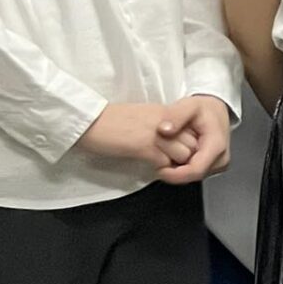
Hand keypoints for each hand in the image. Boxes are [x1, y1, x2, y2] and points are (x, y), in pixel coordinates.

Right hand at [77, 103, 198, 170]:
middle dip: (188, 157)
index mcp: (165, 113)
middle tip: (175, 164)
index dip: (190, 145)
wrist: (89, 120)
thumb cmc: (110, 121)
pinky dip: (162, 170)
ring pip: (184, 155)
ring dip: (177, 165)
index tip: (180, 152)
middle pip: (193, 144)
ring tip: (164, 167)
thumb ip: (162, 127)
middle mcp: (166, 122)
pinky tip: (152, 168)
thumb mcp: (144, 117)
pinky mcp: (146, 147)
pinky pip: (167, 164)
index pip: (193, 131)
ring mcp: (157, 135)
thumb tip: (172, 140)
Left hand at [156, 96, 231, 183]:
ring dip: (178, 170)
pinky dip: (183, 168)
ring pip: (194, 176)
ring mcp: (219, 164)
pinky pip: (195, 172)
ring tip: (166, 156)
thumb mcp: (189, 105)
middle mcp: (221, 158)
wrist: (216, 110)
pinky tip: (174, 158)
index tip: (159, 170)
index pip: (196, 170)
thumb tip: (164, 130)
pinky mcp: (214, 166)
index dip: (176, 174)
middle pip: (194, 175)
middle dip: (174, 172)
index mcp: (216, 145)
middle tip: (158, 161)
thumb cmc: (205, 109)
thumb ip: (175, 115)